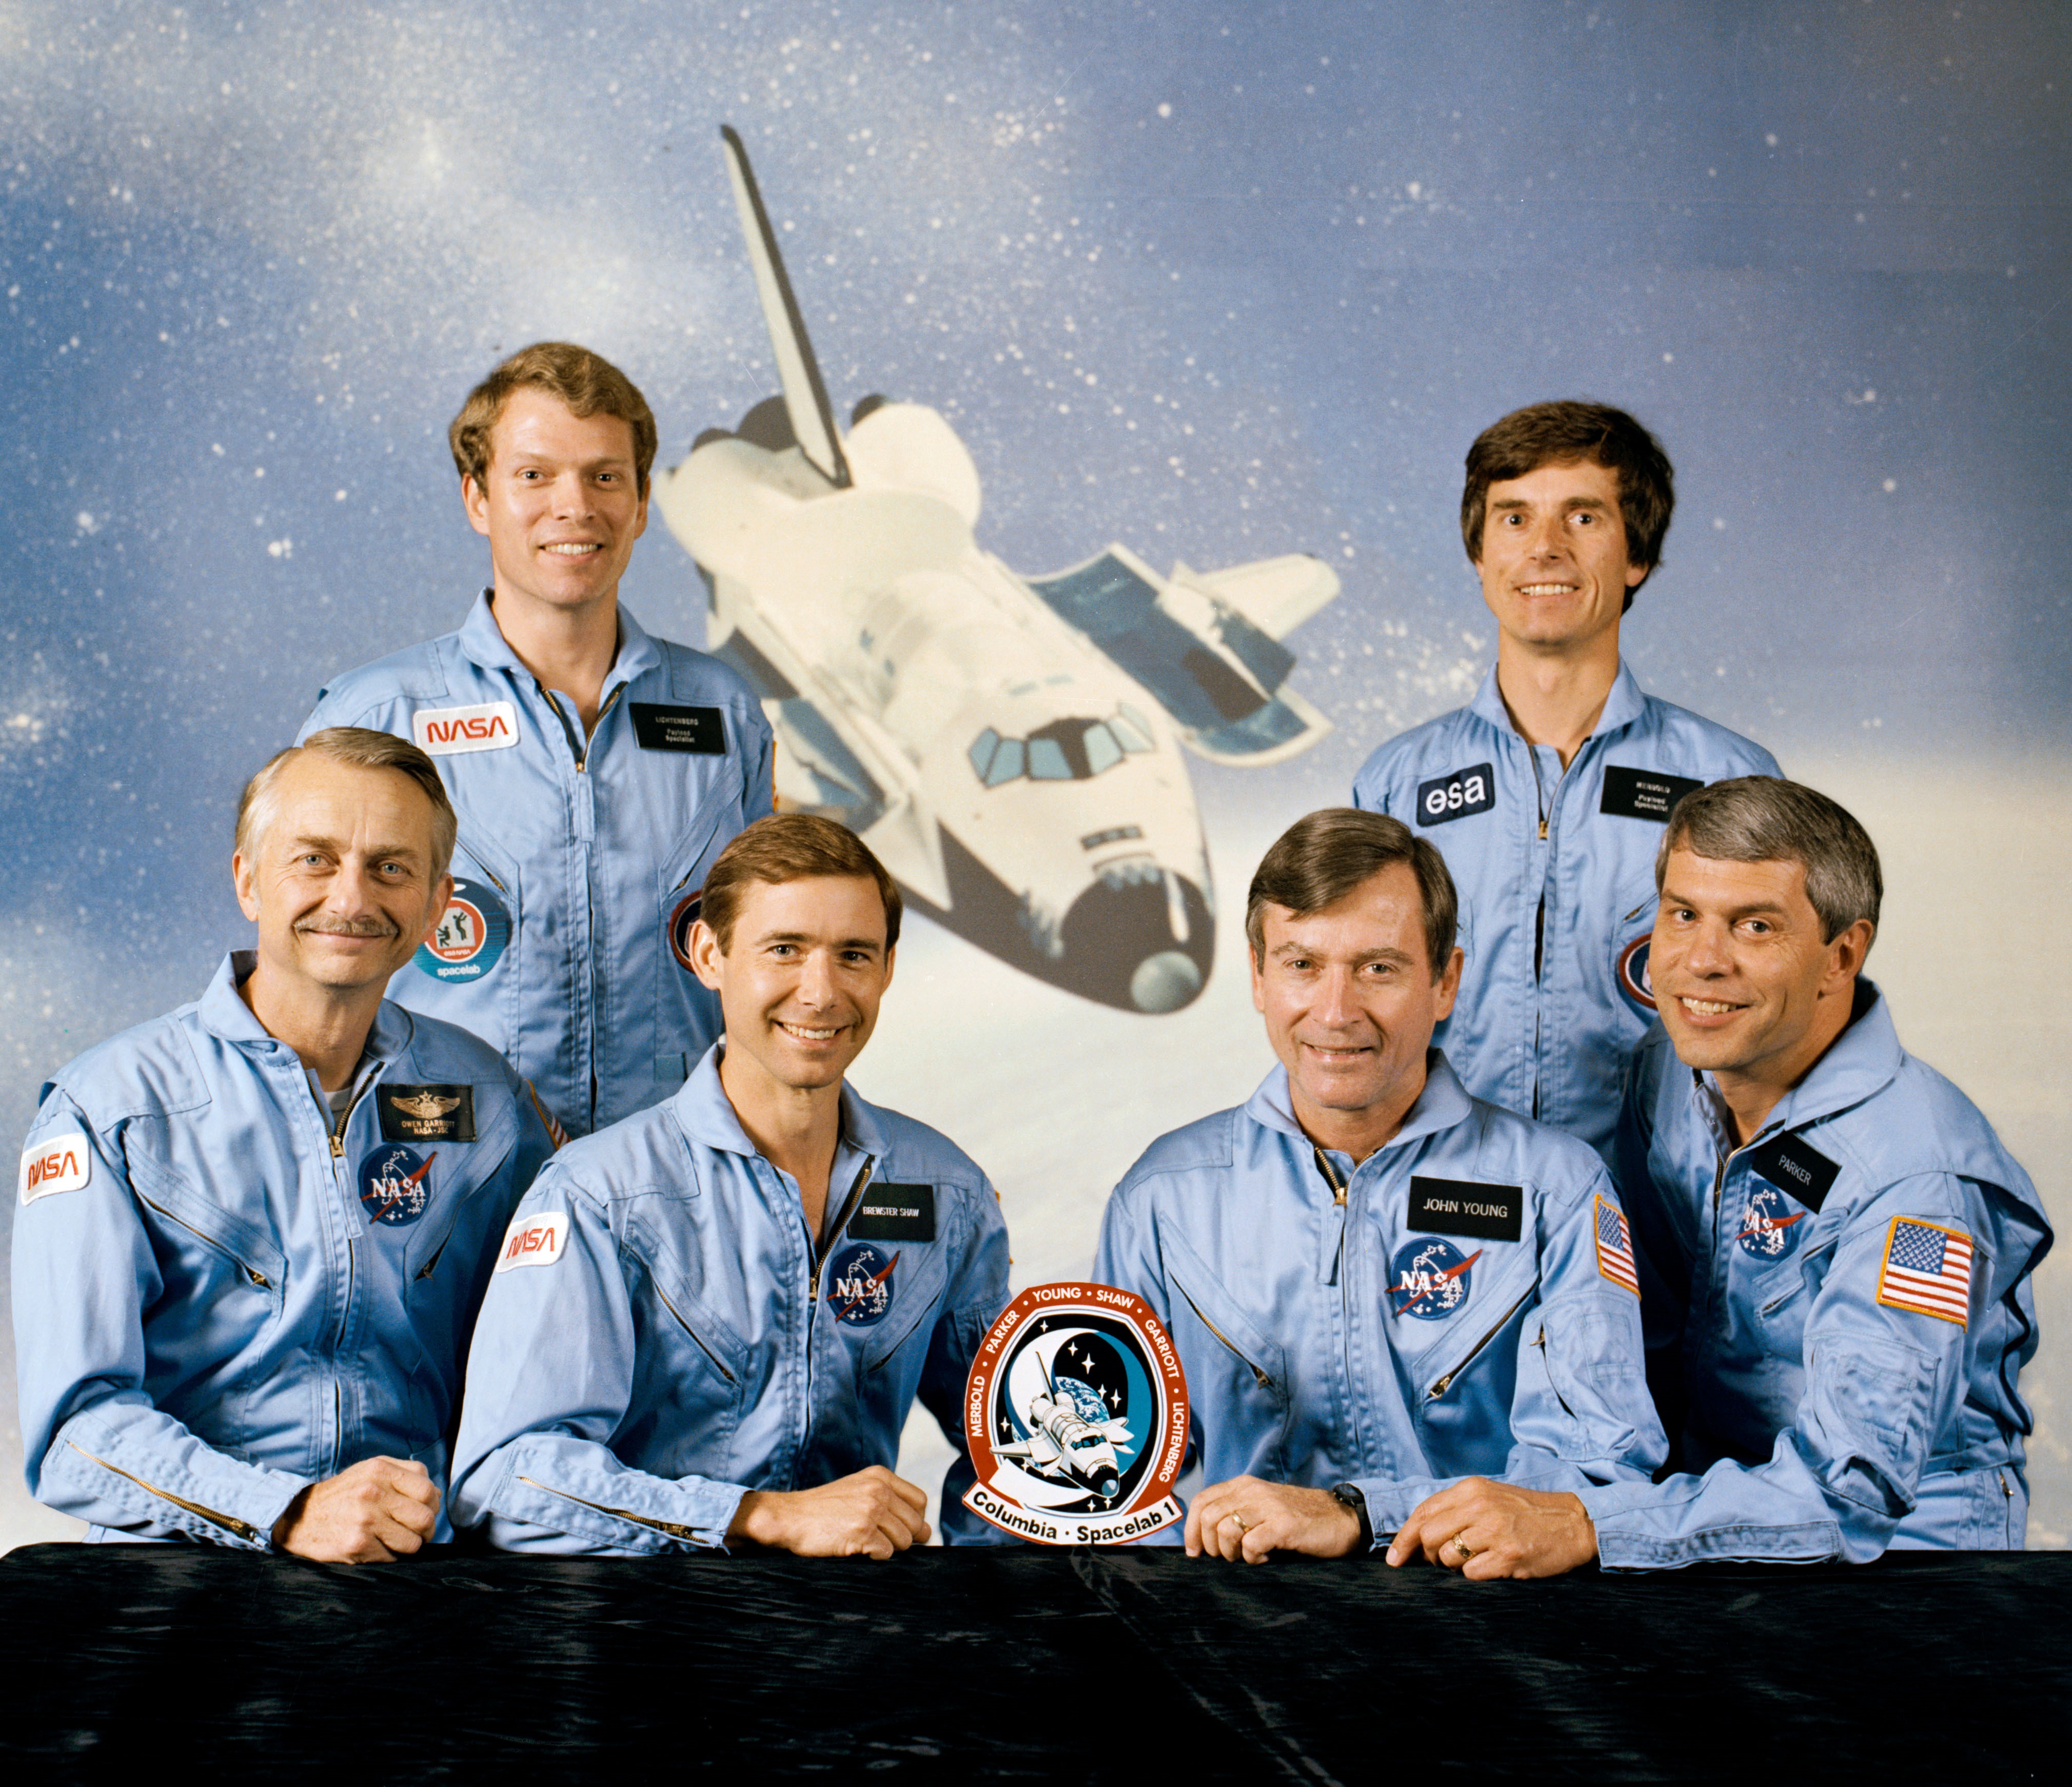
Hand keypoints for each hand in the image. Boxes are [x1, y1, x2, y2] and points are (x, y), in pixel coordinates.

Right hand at [272, 1457, 439, 1562]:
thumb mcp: (372, 1471)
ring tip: (395, 1540)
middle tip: (416, 1532)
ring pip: (413, 1543)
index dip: (433, 1506)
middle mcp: (373, 1493)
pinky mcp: (357, 1545)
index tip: (425, 1512)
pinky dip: (389, 1556)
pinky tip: (376, 1547)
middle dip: (426, 1530)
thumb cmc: (345, 1494)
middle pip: (425, 1519)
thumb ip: (406, 1475)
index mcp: (381, 1470)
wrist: (300, 1518)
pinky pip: (392, 1558)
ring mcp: (365, 1520)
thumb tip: (436, 1494)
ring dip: (409, 1546)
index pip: (428, 1491)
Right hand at [728, 1466, 929, 1558]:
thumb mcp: (858, 1490)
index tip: (901, 1529)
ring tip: (864, 1543)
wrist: (789, 1517)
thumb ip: (890, 1501)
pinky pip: (886, 1553)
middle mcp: (879, 1490)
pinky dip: (873, 1556)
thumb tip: (927, 1532)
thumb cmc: (824, 1509)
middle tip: (879, 1541)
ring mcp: (871, 1511)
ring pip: (904, 1541)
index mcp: (881, 1476)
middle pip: (916, 1523)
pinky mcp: (862, 1533)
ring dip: (888, 1549)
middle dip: (904, 1538)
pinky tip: (855, 1548)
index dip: (915, 1520)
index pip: (920, 1501)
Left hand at [1183, 1475, 1362, 1563]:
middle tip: (1228, 1558)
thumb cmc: (1299, 1519)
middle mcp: (1253, 1491)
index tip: (1195, 1552)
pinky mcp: (1283, 1526)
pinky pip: (1250, 1545)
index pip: (1202, 1501)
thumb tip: (1203, 1537)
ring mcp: (1268, 1507)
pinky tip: (1265, 1558)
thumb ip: (1236, 1512)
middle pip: (1208, 1517)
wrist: (1341, 1519)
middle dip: (1211, 1546)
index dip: (1191, 1529)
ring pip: (1225, 1530)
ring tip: (1248, 1557)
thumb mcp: (1262, 1507)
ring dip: (1231, 1553)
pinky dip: (1252, 1558)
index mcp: (1244, 1485)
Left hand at [1385, 1478, 1596, 1579]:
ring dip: (1455, 1566)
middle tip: (1441, 1561)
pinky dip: (1475, 1576)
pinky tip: (1493, 1567)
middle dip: (1427, 1555)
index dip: (1404, 1538)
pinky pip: (1471, 1575)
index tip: (1395, 1558)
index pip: (1423, 1512)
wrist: (1572, 1523)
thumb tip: (1417, 1534)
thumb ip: (1455, 1509)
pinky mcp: (1509, 1556)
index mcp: (1471, 1489)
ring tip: (1476, 1559)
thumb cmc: (1525, 1513)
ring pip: (1447, 1558)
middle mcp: (1480, 1507)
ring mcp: (1494, 1532)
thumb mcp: (1488, 1497)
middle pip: (1428, 1537)